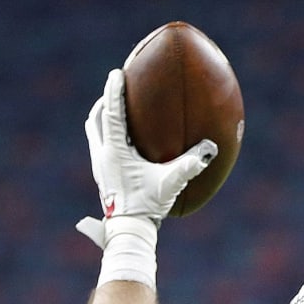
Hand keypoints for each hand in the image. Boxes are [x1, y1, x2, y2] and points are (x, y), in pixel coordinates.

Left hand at [76, 69, 217, 247]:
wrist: (127, 231)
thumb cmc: (147, 207)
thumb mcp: (169, 184)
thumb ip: (189, 165)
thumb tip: (209, 148)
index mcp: (115, 151)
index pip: (112, 113)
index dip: (114, 91)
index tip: (117, 73)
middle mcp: (103, 155)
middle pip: (96, 119)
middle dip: (105, 102)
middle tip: (116, 91)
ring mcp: (100, 167)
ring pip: (94, 133)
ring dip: (102, 120)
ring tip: (114, 113)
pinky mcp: (102, 178)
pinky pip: (100, 149)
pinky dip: (108, 139)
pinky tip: (122, 145)